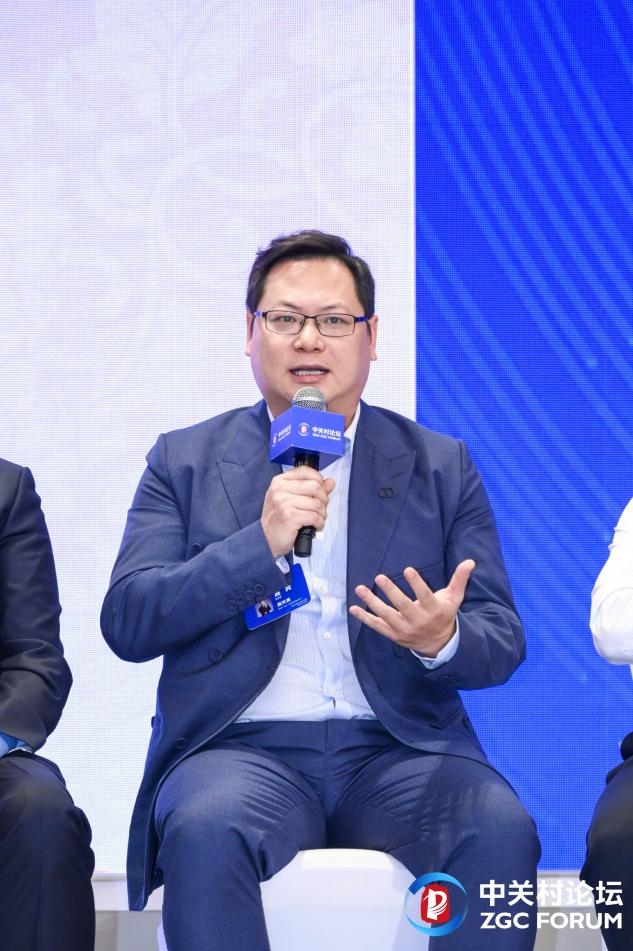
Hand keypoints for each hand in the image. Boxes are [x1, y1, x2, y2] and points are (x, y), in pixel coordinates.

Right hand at [261, 467, 335, 557]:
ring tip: (317, 520)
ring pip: (317, 503)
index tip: (320, 491)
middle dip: (324, 499)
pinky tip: (314, 526)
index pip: (306, 471)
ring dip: (322, 514)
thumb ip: (312, 489)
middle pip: (316, 486)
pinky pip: (315, 516)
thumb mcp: (291, 499)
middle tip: (320, 509)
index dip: (319, 480)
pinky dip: (319, 523)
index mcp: (280, 482)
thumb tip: (330, 481)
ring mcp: (284, 502)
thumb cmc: (279, 519)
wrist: (266, 539)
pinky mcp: (289, 516)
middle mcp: (280, 489)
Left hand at [348, 560, 475, 655]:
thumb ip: (459, 579)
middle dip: (391, 592)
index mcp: (433, 610)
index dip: (417, 583)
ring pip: (386, 616)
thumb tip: (470, 561)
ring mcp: (404, 629)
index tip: (408, 569)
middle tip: (380, 577)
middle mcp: (418, 621)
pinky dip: (364, 618)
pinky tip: (353, 608)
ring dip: (372, 603)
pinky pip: (377, 626)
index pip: (424, 596)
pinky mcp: (393, 635)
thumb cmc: (445, 615)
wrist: (439, 644)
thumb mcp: (454, 598)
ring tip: (360, 588)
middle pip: (402, 606)